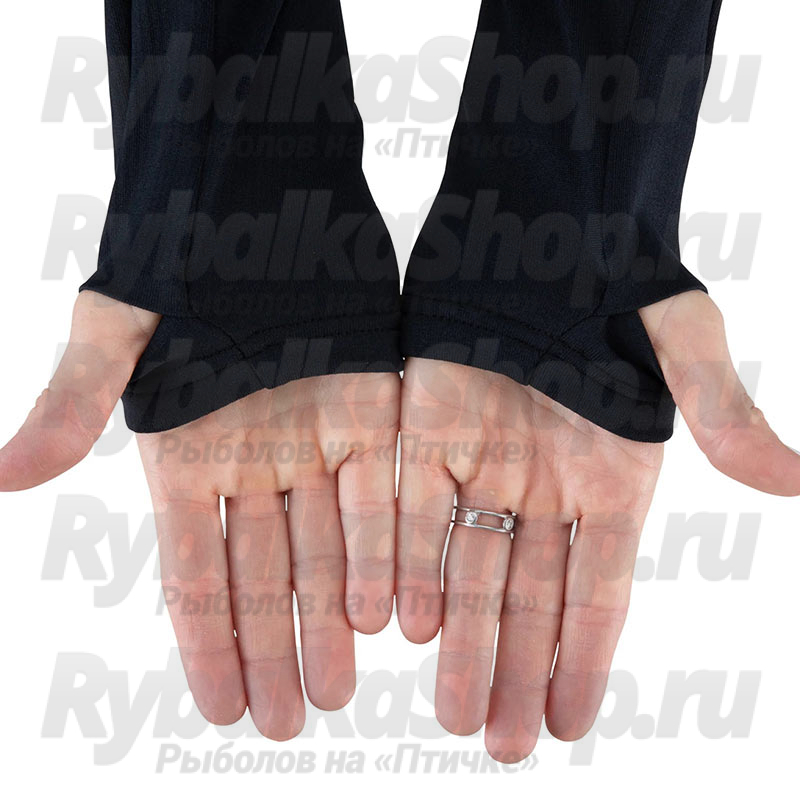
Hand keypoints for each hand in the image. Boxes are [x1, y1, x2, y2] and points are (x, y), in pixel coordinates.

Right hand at [0, 290, 399, 738]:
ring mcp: (312, 442)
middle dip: (273, 648)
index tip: (220, 707)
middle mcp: (252, 461)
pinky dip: (382, 552)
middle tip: (289, 721)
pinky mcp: (370, 413)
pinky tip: (388, 612)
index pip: (192, 569)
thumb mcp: (115, 326)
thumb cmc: (176, 254)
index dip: (205, 639)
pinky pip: (379, 493)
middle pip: (264, 574)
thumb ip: (73, 401)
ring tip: (337, 687)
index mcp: (186, 454)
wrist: (260, 194)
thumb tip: (4, 476)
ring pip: (325, 547)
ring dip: (330, 618)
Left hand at [396, 290, 799, 762]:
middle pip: (528, 596)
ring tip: (454, 711)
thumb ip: (723, 415)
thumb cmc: (622, 273)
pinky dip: (409, 562)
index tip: (566, 724)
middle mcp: (544, 484)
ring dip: (460, 639)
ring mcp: (483, 460)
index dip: (584, 659)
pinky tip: (407, 624)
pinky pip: (413, 507)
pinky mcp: (425, 428)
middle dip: (515, 671)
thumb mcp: (683, 341)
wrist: (542, 217)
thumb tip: (793, 479)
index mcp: (611, 477)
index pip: (599, 590)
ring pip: (467, 565)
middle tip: (500, 744)